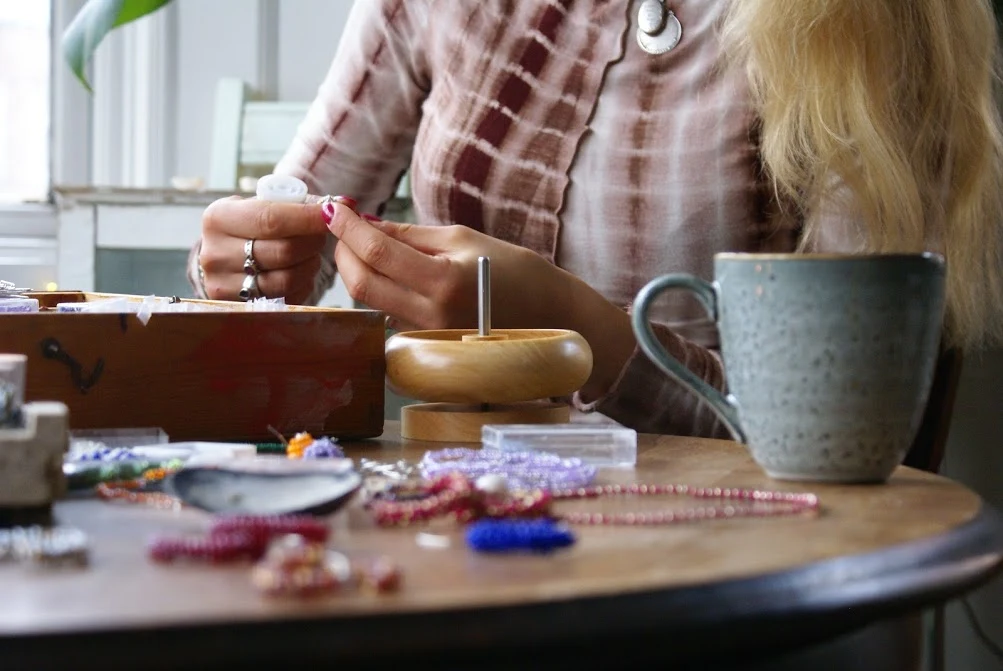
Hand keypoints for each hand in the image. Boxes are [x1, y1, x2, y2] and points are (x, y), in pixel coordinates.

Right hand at [199, 195, 331, 303]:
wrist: (222, 257)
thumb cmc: (249, 226)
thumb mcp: (259, 206)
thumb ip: (298, 203)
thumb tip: (346, 204)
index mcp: (218, 218)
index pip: (271, 219)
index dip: (308, 218)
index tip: (332, 214)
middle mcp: (215, 253)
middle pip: (283, 251)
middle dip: (313, 242)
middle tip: (321, 235)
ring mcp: (223, 284)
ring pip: (287, 278)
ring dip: (310, 265)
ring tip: (310, 254)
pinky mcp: (238, 307)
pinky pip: (284, 297)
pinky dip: (301, 284)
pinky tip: (299, 272)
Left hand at [327, 208, 573, 331]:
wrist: (548, 315)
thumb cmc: (514, 270)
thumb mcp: (462, 239)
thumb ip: (409, 234)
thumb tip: (363, 223)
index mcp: (445, 283)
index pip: (378, 252)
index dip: (348, 227)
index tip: (332, 208)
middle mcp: (432, 316)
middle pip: (361, 284)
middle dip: (344, 252)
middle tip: (343, 228)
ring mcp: (428, 337)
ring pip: (370, 302)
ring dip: (360, 270)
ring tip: (370, 247)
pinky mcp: (427, 347)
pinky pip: (388, 316)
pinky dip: (380, 291)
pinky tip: (391, 276)